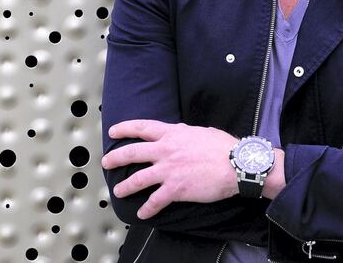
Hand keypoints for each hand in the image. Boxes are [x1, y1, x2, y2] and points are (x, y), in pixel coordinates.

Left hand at [101, 120, 239, 218]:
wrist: (236, 165)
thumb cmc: (223, 147)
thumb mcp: (200, 132)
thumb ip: (184, 133)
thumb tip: (180, 133)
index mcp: (172, 134)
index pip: (142, 128)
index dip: (125, 128)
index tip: (114, 131)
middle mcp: (166, 151)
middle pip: (132, 152)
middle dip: (115, 157)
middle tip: (106, 162)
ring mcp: (169, 170)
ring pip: (138, 179)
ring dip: (125, 186)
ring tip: (117, 191)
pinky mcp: (175, 189)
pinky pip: (155, 201)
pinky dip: (147, 209)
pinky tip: (142, 214)